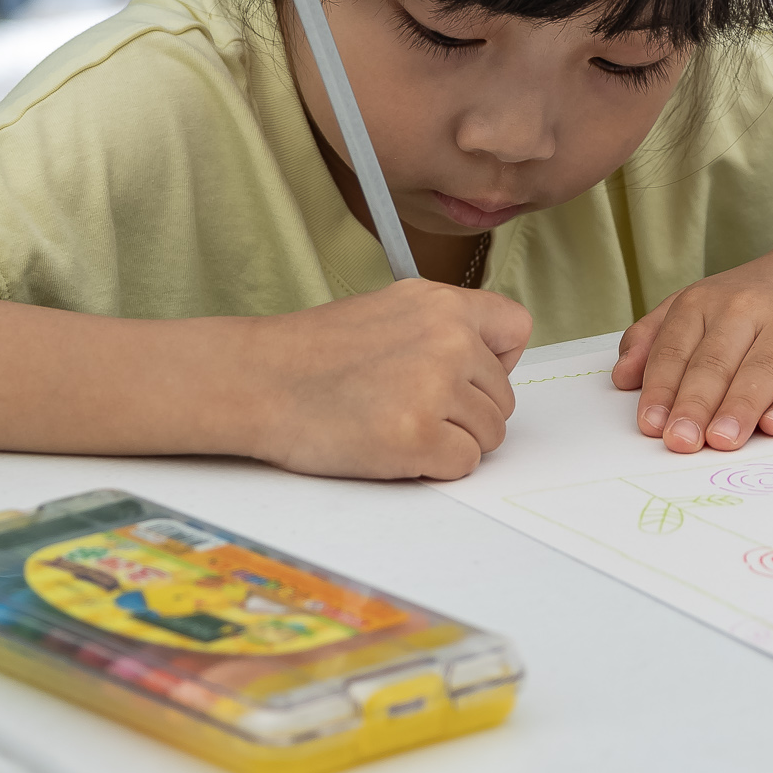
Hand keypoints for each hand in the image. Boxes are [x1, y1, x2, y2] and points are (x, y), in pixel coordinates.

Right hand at [246, 281, 529, 479]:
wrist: (256, 380)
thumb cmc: (312, 353)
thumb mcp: (389, 309)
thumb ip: (442, 327)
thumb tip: (487, 359)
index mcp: (444, 304)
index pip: (516, 330)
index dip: (496, 361)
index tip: (464, 375)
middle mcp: (450, 340)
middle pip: (503, 397)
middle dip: (466, 413)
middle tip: (409, 407)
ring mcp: (437, 389)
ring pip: (489, 435)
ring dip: (450, 441)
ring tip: (396, 423)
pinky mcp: (419, 437)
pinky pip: (463, 466)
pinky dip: (433, 467)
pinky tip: (392, 446)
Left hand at [611, 242, 772, 451]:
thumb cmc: (763, 298)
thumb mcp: (705, 302)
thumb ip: (657, 336)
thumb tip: (622, 377)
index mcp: (708, 301)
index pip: (676, 349)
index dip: (662, 389)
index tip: (651, 425)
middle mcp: (749, 307)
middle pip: (716, 362)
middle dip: (696, 404)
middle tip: (681, 441)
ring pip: (762, 370)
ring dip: (739, 407)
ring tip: (721, 440)